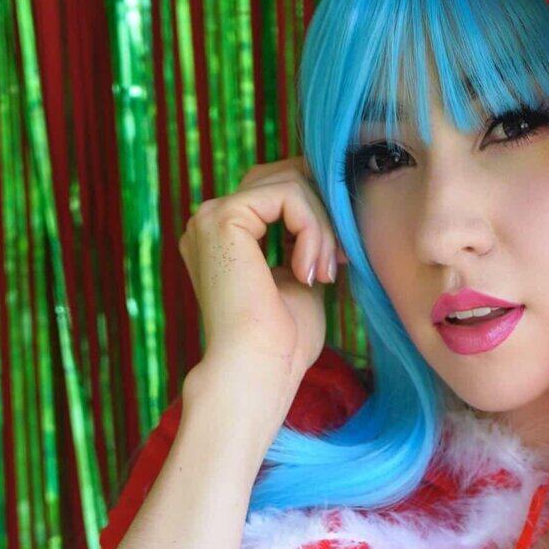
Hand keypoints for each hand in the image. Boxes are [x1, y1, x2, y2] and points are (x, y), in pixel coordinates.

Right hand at [179, 153, 348, 430]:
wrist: (259, 371)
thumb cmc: (282, 343)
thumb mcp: (301, 277)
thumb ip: (305, 240)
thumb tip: (333, 204)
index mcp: (224, 239)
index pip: (278, 193)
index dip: (318, 214)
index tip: (337, 261)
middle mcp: (210, 222)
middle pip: (283, 177)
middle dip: (323, 214)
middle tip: (337, 262)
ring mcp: (211, 217)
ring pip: (289, 183)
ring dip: (321, 227)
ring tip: (324, 274)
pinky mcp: (223, 217)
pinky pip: (288, 195)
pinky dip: (312, 230)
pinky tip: (308, 272)